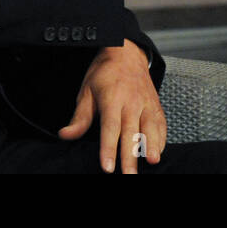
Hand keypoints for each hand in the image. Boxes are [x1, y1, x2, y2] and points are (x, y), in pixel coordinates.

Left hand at [58, 41, 164, 173]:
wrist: (126, 52)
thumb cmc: (104, 73)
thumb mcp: (86, 91)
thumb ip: (80, 117)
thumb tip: (65, 135)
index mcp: (112, 98)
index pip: (110, 128)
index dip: (108, 148)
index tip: (107, 167)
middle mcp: (132, 101)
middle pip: (131, 132)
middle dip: (130, 156)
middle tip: (129, 176)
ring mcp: (146, 102)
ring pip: (150, 127)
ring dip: (152, 146)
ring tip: (152, 162)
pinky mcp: (156, 104)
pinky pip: (161, 123)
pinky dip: (161, 138)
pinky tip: (158, 152)